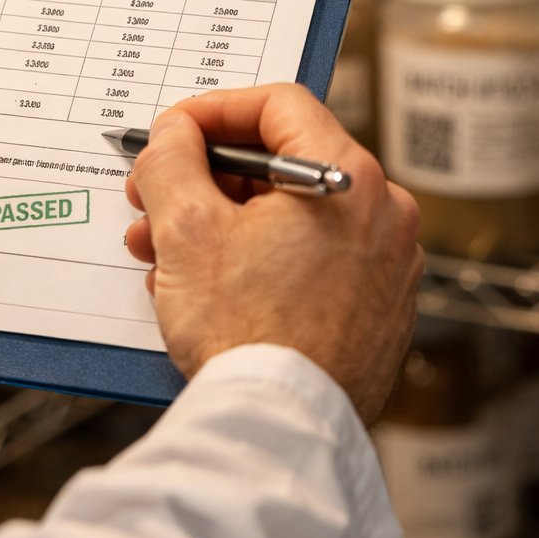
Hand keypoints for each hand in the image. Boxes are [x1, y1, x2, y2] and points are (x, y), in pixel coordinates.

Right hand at [124, 83, 421, 423]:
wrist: (282, 433)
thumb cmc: (247, 335)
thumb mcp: (186, 228)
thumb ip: (172, 159)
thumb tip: (173, 134)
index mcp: (348, 179)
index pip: (278, 104)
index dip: (212, 110)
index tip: (173, 132)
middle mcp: (381, 214)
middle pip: (279, 163)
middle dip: (203, 179)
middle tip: (155, 195)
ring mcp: (382, 264)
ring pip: (285, 214)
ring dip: (216, 222)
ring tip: (162, 251)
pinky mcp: (372, 305)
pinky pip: (303, 255)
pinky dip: (251, 256)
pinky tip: (202, 283)